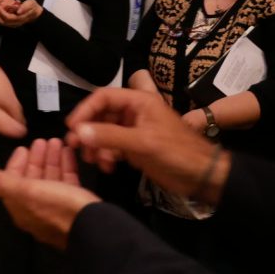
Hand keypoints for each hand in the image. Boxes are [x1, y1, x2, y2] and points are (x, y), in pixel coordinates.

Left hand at [0, 0, 42, 27]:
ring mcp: (12, 23)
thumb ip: (25, 7)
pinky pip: (1, 20)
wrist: (35, 14)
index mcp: (20, 19)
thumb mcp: (31, 4)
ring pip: (0, 22)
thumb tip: (18, 11)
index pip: (8, 18)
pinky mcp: (9, 22)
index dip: (1, 12)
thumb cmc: (32, 8)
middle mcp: (15, 23)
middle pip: (2, 22)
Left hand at [0, 138, 97, 249]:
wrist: (96, 229)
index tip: (23, 147)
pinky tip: (69, 152)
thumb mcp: (27, 191)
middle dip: (36, 158)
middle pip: (33, 179)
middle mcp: (37, 209)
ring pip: (51, 179)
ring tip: (56, 141)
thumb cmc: (58, 207)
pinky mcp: (75, 205)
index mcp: (22, 208)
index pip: (12, 183)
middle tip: (42, 140)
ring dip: (51, 159)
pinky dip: (66, 166)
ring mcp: (57, 208)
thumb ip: (2, 183)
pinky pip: (67, 183)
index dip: (16, 163)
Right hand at [64, 88, 229, 204]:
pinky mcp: (136, 147)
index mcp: (139, 101)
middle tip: (75, 146)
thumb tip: (78, 132)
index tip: (71, 127)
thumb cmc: (176, 153)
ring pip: (105, 132)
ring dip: (96, 145)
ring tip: (92, 160)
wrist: (203, 176)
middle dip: (88, 130)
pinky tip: (107, 166)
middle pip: (101, 115)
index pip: (103, 97)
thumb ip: (110, 136)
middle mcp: (135, 112)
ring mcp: (135, 130)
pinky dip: (106, 155)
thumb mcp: (142, 143)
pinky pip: (113, 146)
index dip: (85, 110)